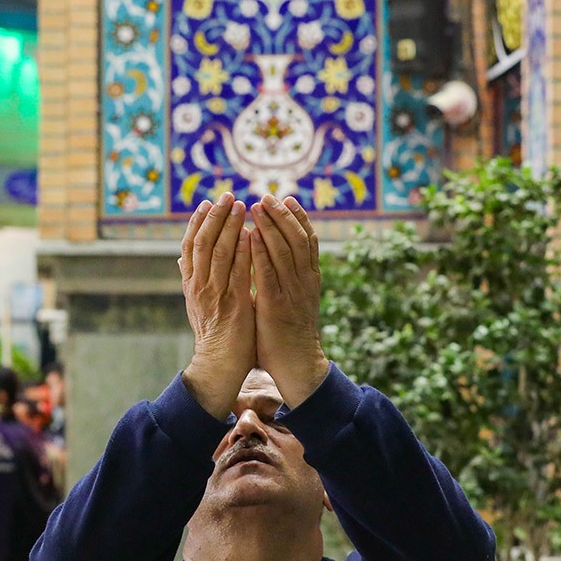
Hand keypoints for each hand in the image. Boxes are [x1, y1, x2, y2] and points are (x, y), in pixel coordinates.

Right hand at [178, 193, 255, 418]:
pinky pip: (238, 271)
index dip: (198, 222)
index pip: (189, 245)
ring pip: (218, 252)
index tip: (206, 202)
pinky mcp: (234, 304)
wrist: (218, 366)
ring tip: (240, 205)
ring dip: (230, 226)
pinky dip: (244, 250)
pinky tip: (252, 233)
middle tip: (227, 195)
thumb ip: (192, 280)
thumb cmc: (213, 335)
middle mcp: (199, 286)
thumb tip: (182, 259)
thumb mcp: (196, 304)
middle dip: (215, 216)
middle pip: (202, 242)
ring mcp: (215, 295)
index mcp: (190, 284)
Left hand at [250, 195, 329, 408]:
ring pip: (284, 250)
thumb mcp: (289, 299)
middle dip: (282, 215)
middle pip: (297, 239)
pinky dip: (259, 251)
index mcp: (309, 279)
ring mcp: (292, 292)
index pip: (308, 240)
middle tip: (269, 195)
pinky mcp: (276, 305)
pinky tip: (251, 235)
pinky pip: (268, 273)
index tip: (287, 198)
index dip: (298, 218)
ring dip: (270, 226)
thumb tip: (271, 259)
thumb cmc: (288, 333)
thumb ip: (283, 279)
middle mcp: (304, 281)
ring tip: (258, 206)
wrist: (297, 364)